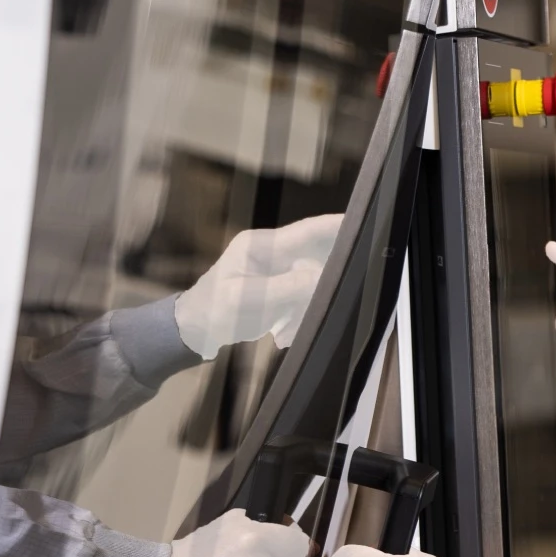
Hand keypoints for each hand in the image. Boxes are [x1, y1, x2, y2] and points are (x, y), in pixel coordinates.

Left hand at [175, 214, 344, 359]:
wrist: (193, 331)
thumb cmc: (211, 311)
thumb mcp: (245, 299)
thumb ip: (284, 286)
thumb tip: (319, 276)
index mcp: (261, 245)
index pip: (306, 230)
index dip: (334, 226)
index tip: (362, 223)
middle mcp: (272, 253)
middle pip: (314, 261)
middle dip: (316, 289)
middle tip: (306, 312)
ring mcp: (276, 271)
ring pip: (311, 285)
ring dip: (303, 310)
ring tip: (282, 332)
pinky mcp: (279, 288)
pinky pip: (303, 298)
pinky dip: (297, 318)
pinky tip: (281, 333)